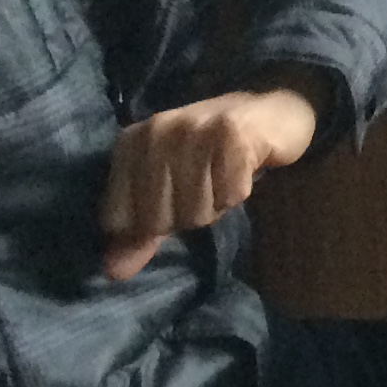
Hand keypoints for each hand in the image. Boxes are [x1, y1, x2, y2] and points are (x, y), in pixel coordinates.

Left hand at [97, 86, 319, 282]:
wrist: (272, 114)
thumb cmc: (214, 154)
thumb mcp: (168, 189)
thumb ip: (141, 231)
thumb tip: (114, 272)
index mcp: (130, 144)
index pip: (117, 219)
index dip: (149, 227)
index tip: (174, 200)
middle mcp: (156, 132)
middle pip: (159, 220)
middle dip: (188, 215)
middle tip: (206, 185)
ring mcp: (193, 130)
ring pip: (196, 211)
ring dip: (218, 204)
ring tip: (225, 176)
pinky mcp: (232, 134)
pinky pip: (230, 196)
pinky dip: (241, 190)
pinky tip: (244, 168)